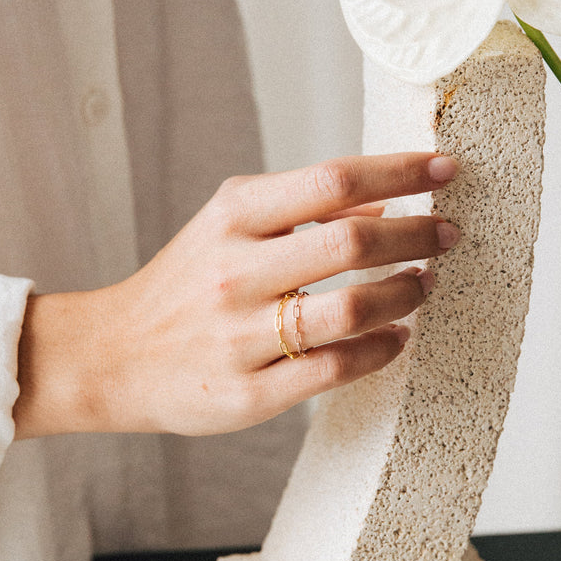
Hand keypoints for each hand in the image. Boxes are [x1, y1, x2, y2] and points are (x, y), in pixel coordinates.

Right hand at [13, 152, 459, 437]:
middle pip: (352, 241)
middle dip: (417, 234)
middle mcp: (235, 271)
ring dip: (406, 292)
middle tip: (448, 234)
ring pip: (350, 308)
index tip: (444, 168)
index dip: (400, 170)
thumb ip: (297, 209)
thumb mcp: (226, 226)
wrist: (113, 356)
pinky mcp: (248, 393)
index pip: (332, 180)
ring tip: (426, 282)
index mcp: (232, 216)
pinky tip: (398, 336)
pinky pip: (335, 368)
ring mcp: (240, 336)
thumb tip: (383, 196)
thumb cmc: (184, 284)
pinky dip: (381, 348)